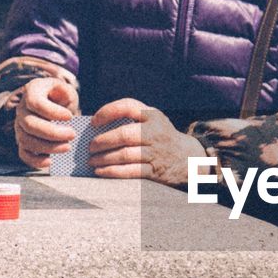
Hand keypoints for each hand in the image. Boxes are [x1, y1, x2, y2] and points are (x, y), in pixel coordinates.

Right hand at [14, 78, 78, 168]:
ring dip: (48, 147)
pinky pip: (23, 153)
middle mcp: (21, 109)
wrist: (53, 104)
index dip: (52, 112)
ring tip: (67, 147)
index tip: (70, 116)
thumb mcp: (65, 88)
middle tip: (72, 135)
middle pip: (30, 124)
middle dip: (52, 133)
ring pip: (26, 140)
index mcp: (31, 92)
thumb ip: (65, 93)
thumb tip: (64, 106)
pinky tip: (50, 161)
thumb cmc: (60, 95)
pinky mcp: (23, 140)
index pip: (35, 103)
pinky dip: (35, 160)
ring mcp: (20, 126)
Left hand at [89, 98, 206, 185]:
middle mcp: (155, 132)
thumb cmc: (160, 137)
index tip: (94, 122)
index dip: (107, 112)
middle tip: (90, 147)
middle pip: (124, 134)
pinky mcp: (155, 170)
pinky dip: (112, 172)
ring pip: (124, 155)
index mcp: (152, 115)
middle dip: (102, 141)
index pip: (127, 106)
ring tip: (92, 160)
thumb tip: (96, 125)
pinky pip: (130, 171)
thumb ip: (131, 118)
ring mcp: (156, 152)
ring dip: (103, 158)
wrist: (188, 158)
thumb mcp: (152, 121)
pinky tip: (100, 171)